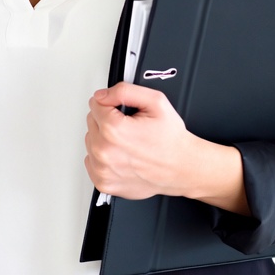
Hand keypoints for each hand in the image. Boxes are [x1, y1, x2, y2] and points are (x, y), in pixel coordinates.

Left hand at [85, 82, 202, 200]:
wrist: (182, 168)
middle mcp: (104, 151)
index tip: (124, 111)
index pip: (95, 104)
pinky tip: (121, 156)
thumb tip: (102, 95)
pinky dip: (103, 157)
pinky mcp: (103, 182)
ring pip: (91, 141)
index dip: (112, 104)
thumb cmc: (171, 140)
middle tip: (129, 127)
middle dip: (107, 120)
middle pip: (91, 122)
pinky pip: (91, 161)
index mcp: (114, 129)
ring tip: (127, 142)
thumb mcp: (156, 102)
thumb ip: (124, 91)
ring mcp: (103, 169)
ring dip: (104, 139)